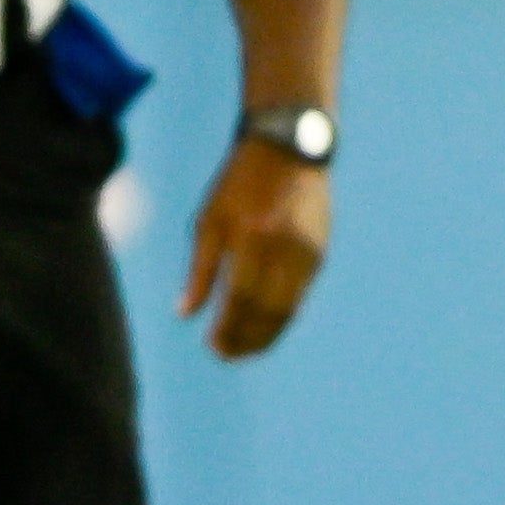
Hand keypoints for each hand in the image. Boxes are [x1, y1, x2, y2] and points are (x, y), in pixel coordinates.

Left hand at [180, 135, 329, 358]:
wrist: (289, 148)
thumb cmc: (239, 183)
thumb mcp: (209, 220)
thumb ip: (200, 270)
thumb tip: (185, 314)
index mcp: (253, 239)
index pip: (241, 300)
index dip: (228, 329)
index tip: (213, 347)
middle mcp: (285, 249)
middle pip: (269, 312)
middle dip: (248, 339)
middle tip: (227, 356)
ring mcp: (308, 252)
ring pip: (290, 308)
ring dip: (267, 334)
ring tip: (246, 349)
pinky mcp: (319, 253)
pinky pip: (300, 294)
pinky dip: (282, 314)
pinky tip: (265, 323)